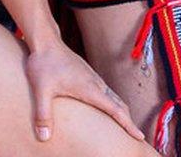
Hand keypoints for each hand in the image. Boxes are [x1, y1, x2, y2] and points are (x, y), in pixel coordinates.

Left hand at [23, 38, 142, 143]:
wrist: (46, 42)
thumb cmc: (44, 65)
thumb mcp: (41, 91)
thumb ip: (43, 115)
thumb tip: (43, 137)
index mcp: (90, 89)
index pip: (115, 110)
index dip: (128, 124)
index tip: (139, 136)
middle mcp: (96, 84)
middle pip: (119, 104)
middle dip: (128, 121)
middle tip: (137, 136)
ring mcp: (93, 79)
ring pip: (114, 98)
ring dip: (121, 112)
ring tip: (124, 125)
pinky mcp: (88, 76)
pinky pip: (106, 93)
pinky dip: (113, 104)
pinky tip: (106, 108)